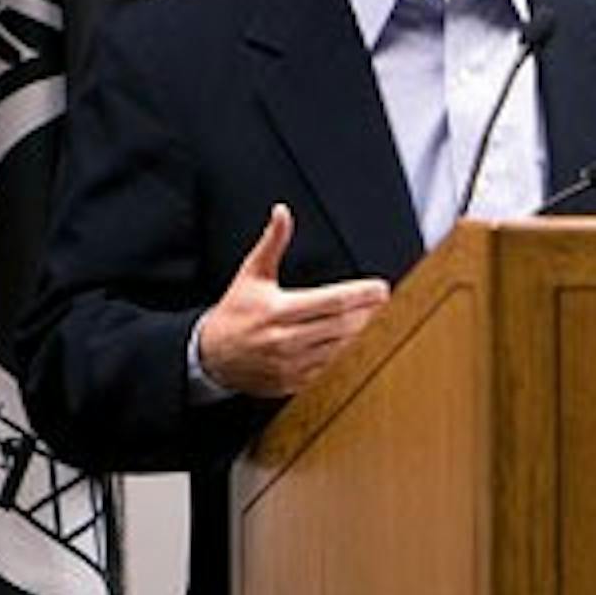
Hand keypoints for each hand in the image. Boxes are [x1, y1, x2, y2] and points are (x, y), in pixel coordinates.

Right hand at [196, 204, 389, 396]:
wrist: (210, 357)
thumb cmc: (235, 311)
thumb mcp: (251, 275)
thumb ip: (272, 243)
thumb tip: (282, 212)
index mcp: (277, 310)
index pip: (333, 302)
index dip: (362, 295)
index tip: (382, 288)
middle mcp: (284, 339)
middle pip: (343, 326)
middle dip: (369, 314)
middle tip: (385, 304)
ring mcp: (289, 365)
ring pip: (341, 349)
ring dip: (363, 335)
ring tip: (377, 320)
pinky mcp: (292, 383)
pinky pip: (330, 370)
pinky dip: (348, 357)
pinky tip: (359, 344)